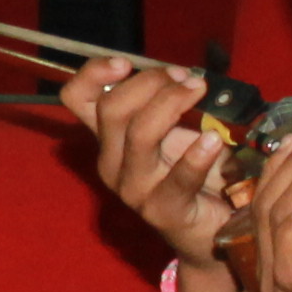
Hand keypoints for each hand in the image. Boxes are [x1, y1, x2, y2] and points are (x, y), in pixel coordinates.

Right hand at [60, 57, 243, 291]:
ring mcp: (133, 189)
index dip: (93, 73)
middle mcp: (111, 162)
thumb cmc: (194, 171)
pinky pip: (177, 177)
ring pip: (139, 134)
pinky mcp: (163, 211)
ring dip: (173, 104)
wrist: (211, 229)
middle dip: (151, 82)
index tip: (126, 62)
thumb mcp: (174, 130)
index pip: (77, 99)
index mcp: (108, 138)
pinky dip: (198, 154)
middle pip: (112, 108)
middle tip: (187, 78)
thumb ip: (166, 102)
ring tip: (201, 92)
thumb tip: (182, 72)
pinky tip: (214, 140)